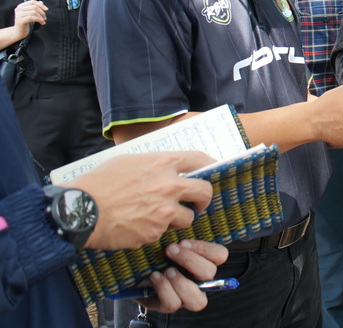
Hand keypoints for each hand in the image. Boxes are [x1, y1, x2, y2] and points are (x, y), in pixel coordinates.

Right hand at [11, 0, 46, 38]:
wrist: (18, 32)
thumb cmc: (25, 22)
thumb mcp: (30, 14)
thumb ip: (34, 7)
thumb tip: (41, 2)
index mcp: (21, 6)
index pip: (33, 2)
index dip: (41, 5)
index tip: (46, 9)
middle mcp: (18, 9)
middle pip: (34, 7)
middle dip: (42, 12)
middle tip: (45, 18)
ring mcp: (18, 14)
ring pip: (34, 12)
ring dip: (41, 17)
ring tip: (43, 21)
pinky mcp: (20, 20)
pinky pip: (32, 18)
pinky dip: (39, 20)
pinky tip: (42, 23)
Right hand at [70, 151, 215, 249]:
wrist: (80, 210)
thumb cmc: (98, 183)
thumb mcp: (128, 161)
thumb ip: (153, 164)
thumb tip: (168, 167)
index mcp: (163, 164)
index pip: (199, 160)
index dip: (209, 165)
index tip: (211, 171)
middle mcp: (169, 186)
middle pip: (204, 191)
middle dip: (203, 199)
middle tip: (197, 204)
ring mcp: (165, 211)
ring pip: (188, 217)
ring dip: (178, 219)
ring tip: (159, 218)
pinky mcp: (155, 232)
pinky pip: (164, 233)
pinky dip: (156, 231)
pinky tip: (139, 226)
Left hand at [138, 240, 227, 312]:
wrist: (133, 272)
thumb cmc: (154, 255)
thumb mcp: (168, 243)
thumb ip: (179, 239)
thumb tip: (182, 222)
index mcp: (203, 262)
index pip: (220, 255)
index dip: (205, 248)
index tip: (183, 242)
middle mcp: (199, 281)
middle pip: (209, 273)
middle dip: (189, 260)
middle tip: (170, 250)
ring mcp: (186, 297)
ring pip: (198, 300)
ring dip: (181, 282)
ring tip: (166, 270)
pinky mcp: (169, 306)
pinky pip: (174, 304)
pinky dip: (164, 288)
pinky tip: (154, 277)